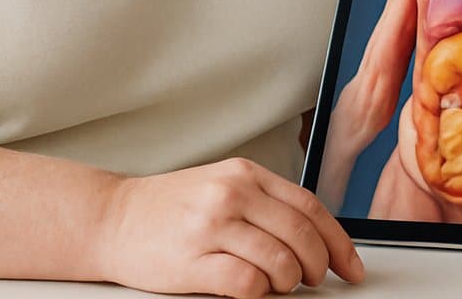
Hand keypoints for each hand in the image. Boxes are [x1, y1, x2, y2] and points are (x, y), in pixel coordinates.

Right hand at [97, 157, 364, 296]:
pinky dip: (258, 293)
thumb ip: (264, 203)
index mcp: (245, 174)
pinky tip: (251, 290)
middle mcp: (231, 194)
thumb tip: (315, 237)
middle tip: (314, 280)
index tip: (351, 266)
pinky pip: (246, 283)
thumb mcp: (221, 187)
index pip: (310, 207)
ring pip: (279, 261)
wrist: (111, 218)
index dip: (337, 241)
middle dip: (318, 265)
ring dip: (287, 282)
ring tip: (276, 284)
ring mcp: (211, 226)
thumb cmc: (168, 208)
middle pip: (301, 234)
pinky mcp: (192, 260)